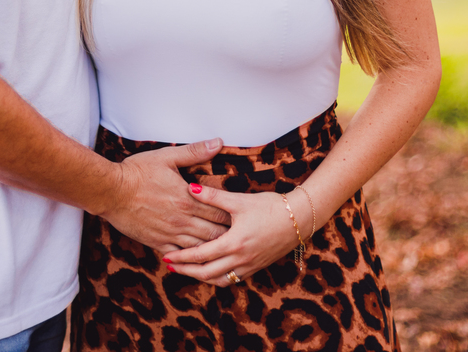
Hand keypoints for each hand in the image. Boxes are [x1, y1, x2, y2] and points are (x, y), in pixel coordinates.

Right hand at [99, 139, 231, 250]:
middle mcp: (182, 219)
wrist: (110, 191)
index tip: (242, 217)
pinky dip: (190, 259)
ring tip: (225, 250)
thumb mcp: (167, 157)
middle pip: (215, 232)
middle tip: (240, 236)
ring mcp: (170, 234)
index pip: (220, 211)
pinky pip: (179, 256)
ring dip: (213, 248)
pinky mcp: (157, 243)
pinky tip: (198, 259)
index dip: (233, 215)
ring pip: (200, 248)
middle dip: (228, 234)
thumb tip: (217, 142)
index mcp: (188, 199)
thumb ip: (194, 152)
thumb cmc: (137, 172)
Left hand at [161, 186, 301, 284]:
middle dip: (186, 270)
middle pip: (206, 273)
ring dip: (201, 276)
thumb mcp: (240, 200)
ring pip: (219, 280)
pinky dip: (218, 278)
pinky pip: (232, 279)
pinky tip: (211, 271)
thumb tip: (191, 188)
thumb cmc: (271, 206)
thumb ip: (213, 196)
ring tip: (187, 270)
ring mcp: (250, 265)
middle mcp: (241, 259)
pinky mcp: (257, 266)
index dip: (182, 257)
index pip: (200, 256)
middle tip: (170, 266)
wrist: (300, 218)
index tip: (167, 256)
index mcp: (234, 243)